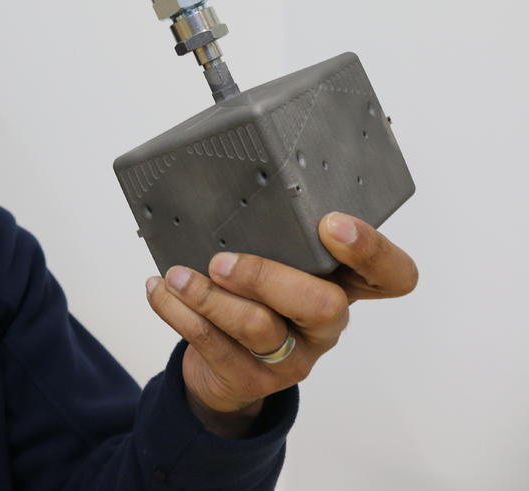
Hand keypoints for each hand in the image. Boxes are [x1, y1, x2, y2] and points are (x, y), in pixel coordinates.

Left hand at [145, 211, 417, 436]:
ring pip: (259, 329)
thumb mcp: (274, 261)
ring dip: (210, 298)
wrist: (223, 369)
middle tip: (221, 262)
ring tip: (177, 276)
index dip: (372, 251)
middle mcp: (324, 325)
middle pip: (323, 306)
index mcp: (342, 286)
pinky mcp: (251, 379)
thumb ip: (271, 233)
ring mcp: (291, 358)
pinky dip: (178, 312)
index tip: (330, 223)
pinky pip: (213, 345)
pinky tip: (159, 289)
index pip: (391, 276)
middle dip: (267, 278)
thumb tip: (226, 174)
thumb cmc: (252, 296)